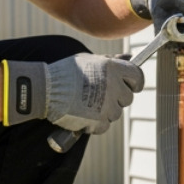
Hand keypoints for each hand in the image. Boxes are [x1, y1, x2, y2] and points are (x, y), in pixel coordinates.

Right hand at [4, 54, 145, 135]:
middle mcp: (113, 86)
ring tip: (86, 104)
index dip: (135, 82)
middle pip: (127, 98)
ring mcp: (107, 105)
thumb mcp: (89, 60)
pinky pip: (104, 126)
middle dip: (116, 98)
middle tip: (100, 95)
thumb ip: (111, 60)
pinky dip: (95, 123)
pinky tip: (82, 114)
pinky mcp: (98, 121)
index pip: (138, 76)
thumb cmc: (65, 72)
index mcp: (112, 68)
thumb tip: (131, 58)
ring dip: (105, 111)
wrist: (45, 89)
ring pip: (116, 113)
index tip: (131, 86)